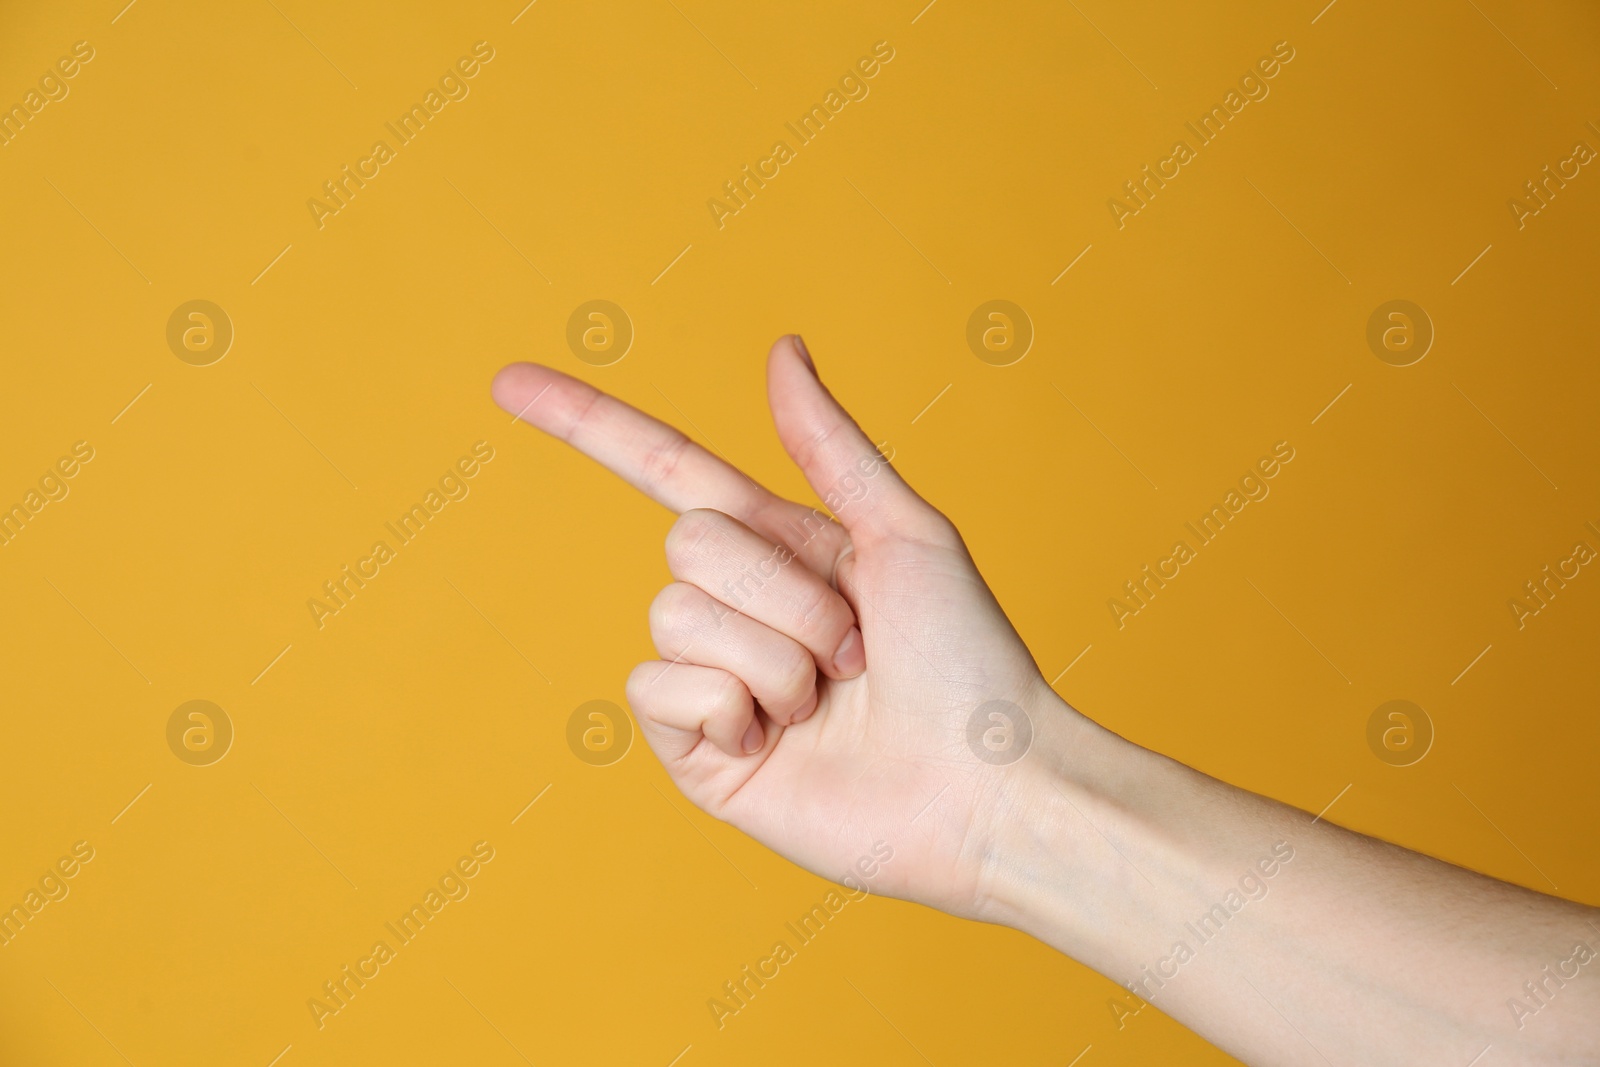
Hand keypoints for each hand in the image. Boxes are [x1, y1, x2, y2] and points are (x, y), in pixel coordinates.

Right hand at [491, 335, 1077, 917]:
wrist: (984, 788)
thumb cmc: (968, 661)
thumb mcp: (905, 532)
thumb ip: (829, 443)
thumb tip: (781, 347)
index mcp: (782, 548)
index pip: (666, 471)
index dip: (590, 426)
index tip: (508, 382)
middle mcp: (738, 608)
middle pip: (686, 543)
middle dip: (783, 593)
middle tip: (853, 647)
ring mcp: (714, 681)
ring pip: (673, 616)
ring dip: (771, 657)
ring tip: (828, 699)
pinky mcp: (697, 751)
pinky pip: (657, 689)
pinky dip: (730, 708)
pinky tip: (778, 742)